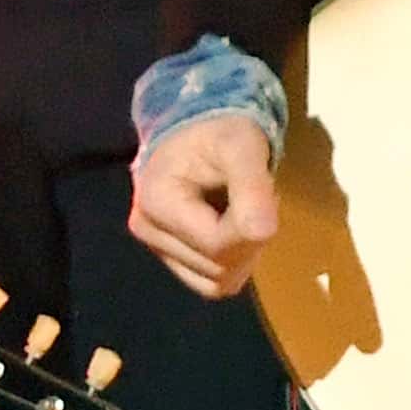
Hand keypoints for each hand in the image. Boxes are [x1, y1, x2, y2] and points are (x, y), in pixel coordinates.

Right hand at [128, 114, 277, 300]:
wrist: (199, 127)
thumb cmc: (220, 132)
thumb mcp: (243, 146)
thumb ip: (252, 187)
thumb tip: (263, 232)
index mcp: (155, 201)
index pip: (216, 244)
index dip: (251, 228)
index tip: (263, 193)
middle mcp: (147, 230)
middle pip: (217, 267)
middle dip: (250, 239)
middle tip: (256, 199)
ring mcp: (156, 248)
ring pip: (218, 282)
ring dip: (244, 253)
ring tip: (243, 211)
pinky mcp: (171, 257)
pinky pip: (213, 282)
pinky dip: (233, 262)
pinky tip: (234, 227)